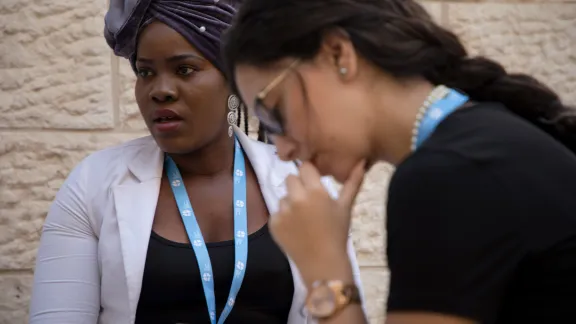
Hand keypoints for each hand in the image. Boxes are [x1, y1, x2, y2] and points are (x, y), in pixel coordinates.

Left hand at [269, 160, 365, 285]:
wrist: (323, 264)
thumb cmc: (338, 233)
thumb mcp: (346, 207)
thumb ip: (353, 183)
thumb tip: (362, 162)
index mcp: (315, 191)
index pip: (304, 167)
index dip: (309, 173)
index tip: (313, 182)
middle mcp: (296, 197)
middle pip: (290, 179)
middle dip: (298, 186)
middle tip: (308, 201)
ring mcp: (282, 211)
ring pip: (283, 197)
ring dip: (291, 203)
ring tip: (303, 219)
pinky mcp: (273, 224)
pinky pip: (276, 212)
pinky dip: (283, 218)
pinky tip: (295, 229)